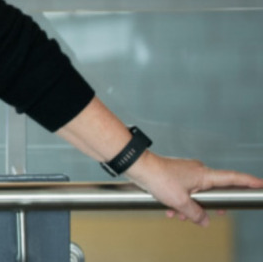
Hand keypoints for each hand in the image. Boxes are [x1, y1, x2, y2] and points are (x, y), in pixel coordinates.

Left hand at [125, 151, 262, 226]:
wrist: (138, 167)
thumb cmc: (159, 178)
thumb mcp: (180, 202)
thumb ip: (195, 213)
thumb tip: (204, 220)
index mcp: (204, 175)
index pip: (232, 178)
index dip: (248, 182)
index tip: (261, 184)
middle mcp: (198, 171)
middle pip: (213, 191)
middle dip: (207, 206)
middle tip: (207, 215)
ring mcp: (186, 172)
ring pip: (196, 193)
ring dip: (189, 206)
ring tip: (177, 214)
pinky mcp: (176, 174)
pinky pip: (184, 190)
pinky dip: (179, 200)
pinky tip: (169, 209)